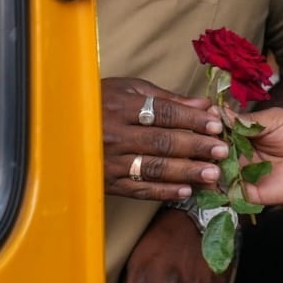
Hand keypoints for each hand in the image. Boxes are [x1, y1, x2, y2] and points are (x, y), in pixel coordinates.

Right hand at [102, 77, 227, 200]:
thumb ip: (168, 99)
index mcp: (120, 107)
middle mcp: (114, 135)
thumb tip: (204, 105)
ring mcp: (109, 162)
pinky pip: (139, 189)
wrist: (60, 126)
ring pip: (153, 168)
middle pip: (162, 142)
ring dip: (186, 172)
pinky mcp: (107, 183)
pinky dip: (164, 191)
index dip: (192, 120)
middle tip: (221, 151)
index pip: (164, 114)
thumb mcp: (130, 90)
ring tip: (212, 175)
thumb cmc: (100, 101)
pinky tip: (187, 191)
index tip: (217, 125)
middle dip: (196, 147)